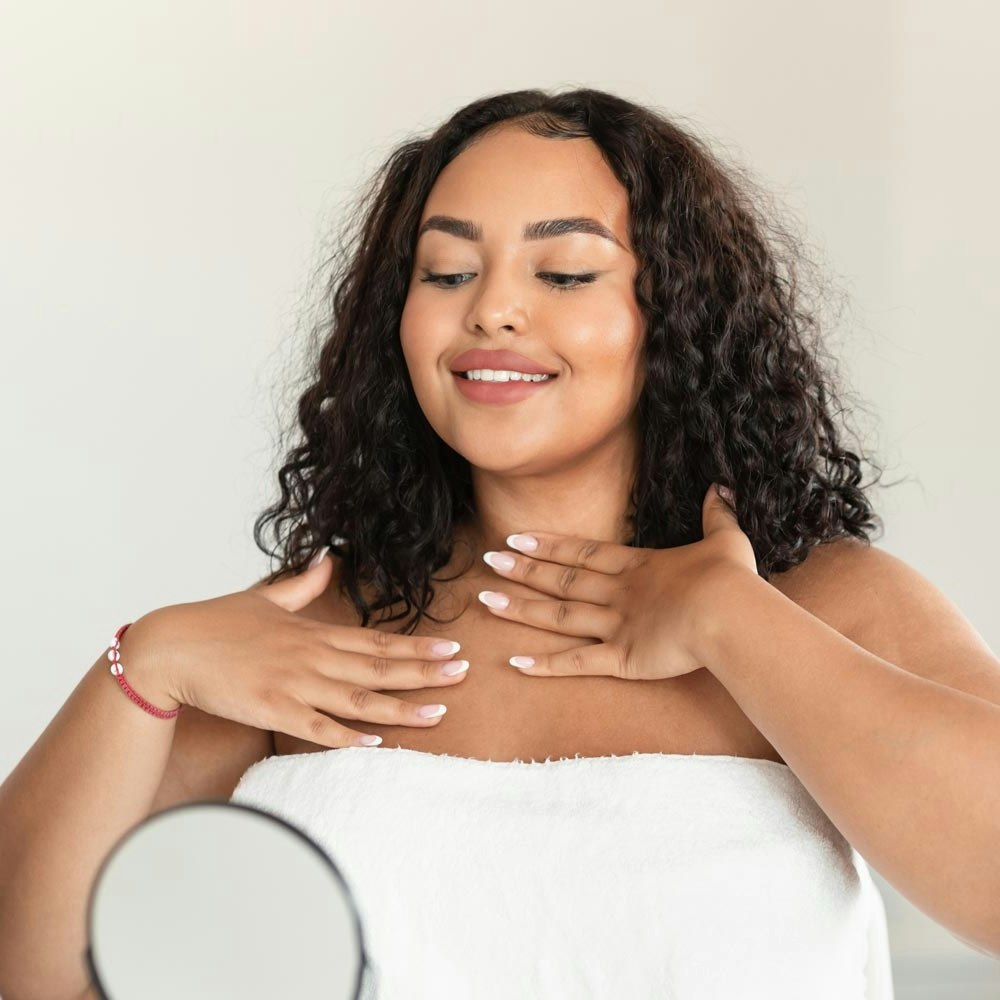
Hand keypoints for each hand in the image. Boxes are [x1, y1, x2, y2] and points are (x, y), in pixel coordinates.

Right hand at [119, 552, 470, 747]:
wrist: (170, 648)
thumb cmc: (215, 623)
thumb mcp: (265, 598)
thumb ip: (302, 584)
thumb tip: (326, 560)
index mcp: (313, 632)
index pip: (377, 640)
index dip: (417, 646)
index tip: (452, 648)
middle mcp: (312, 657)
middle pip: (379, 666)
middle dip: (425, 671)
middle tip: (464, 673)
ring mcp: (293, 684)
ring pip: (358, 698)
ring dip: (401, 707)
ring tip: (439, 712)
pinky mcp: (271, 710)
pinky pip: (316, 727)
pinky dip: (347, 735)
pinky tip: (376, 743)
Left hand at [476, 483, 758, 680]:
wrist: (728, 612)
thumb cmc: (730, 578)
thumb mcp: (725, 538)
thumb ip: (717, 514)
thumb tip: (721, 487)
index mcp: (638, 566)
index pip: (583, 552)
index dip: (549, 545)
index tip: (517, 538)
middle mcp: (618, 592)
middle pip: (562, 579)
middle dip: (523, 570)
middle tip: (488, 561)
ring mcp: (616, 625)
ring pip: (558, 616)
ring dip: (521, 608)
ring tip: (486, 601)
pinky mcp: (622, 658)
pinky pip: (576, 663)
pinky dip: (546, 666)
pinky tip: (515, 664)